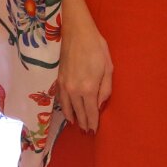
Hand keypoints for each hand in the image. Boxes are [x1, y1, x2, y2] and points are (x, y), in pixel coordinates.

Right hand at [58, 13, 112, 132]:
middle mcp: (73, 90)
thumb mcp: (108, 68)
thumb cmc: (97, 48)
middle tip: (87, 132)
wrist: (76, 33)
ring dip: (72, 118)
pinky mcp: (58, 80)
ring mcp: (63, 86)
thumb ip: (105, 89)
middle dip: (84, 123)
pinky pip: (60, 99)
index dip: (93, 122)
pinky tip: (67, 111)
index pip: (90, 111)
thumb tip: (100, 105)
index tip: (94, 131)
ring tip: (77, 125)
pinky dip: (64, 108)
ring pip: (67, 108)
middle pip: (78, 112)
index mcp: (88, 88)